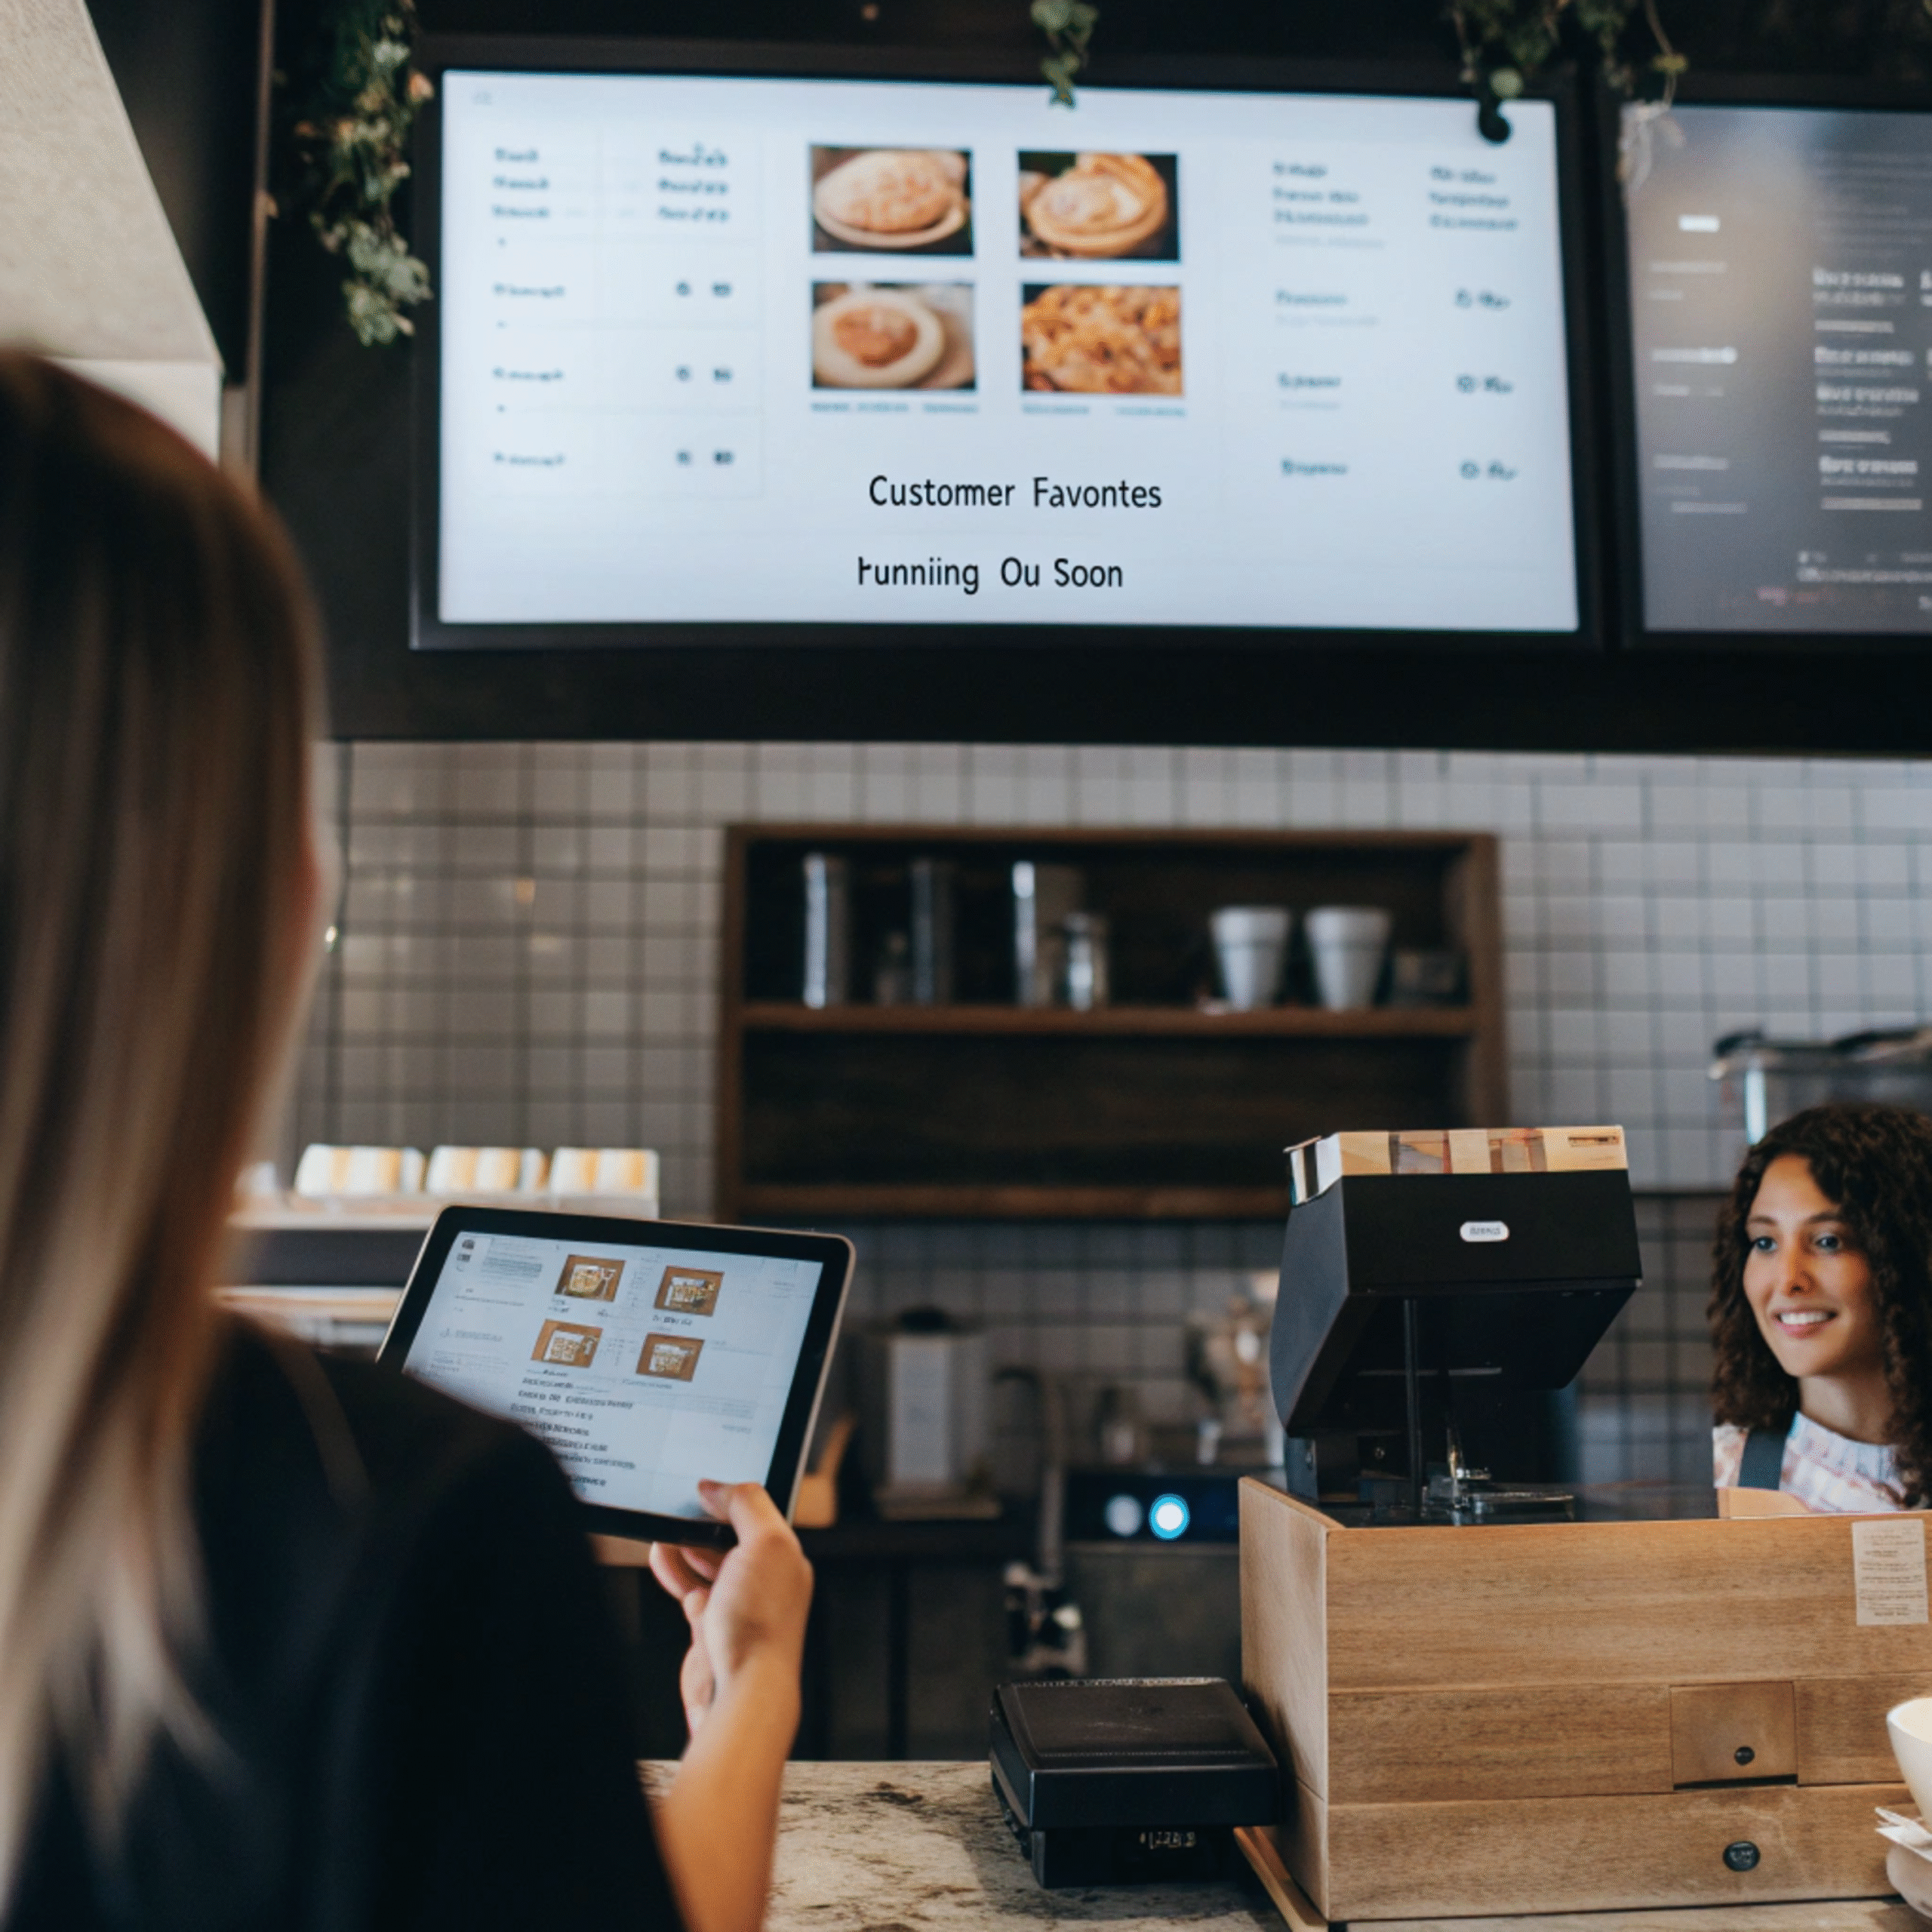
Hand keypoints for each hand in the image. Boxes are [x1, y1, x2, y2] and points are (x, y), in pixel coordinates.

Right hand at [649, 1481, 811, 1736]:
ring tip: (664, 1524)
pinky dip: (672, 1569)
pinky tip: (659, 1555)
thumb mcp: (766, 1542)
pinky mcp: (709, 1626)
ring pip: (706, 1561)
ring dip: (684, 1541)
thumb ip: (746, 1504)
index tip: (706, 1484)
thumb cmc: (761, 1624)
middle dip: (705, 1518)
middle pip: (731, 1536)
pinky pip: (688, 1587)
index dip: (733, 1496)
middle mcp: (763, 1579)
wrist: (743, 1691)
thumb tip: (717, 1486)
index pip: (759, 1514)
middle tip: (679, 1501)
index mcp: (785, 1556)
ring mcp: (735, 1604)